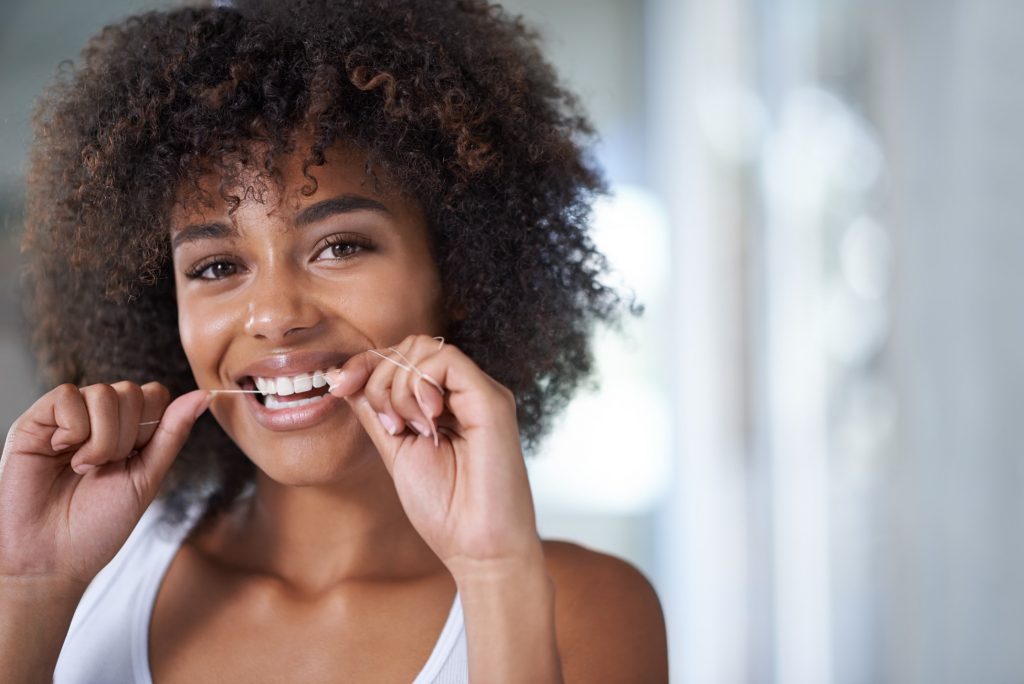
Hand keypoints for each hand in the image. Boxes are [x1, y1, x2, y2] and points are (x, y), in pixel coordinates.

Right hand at [0, 382, 208, 586]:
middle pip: (132, 392)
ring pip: (103, 392)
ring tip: (84, 468)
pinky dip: (73, 428)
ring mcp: (67, 418)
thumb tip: (205, 395)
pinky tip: (61, 453)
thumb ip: (173, 433)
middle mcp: (97, 419)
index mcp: (127, 431)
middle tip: (104, 469)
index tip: (134, 460)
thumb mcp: (147, 477)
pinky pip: (66, 395)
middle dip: (127, 437)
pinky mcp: (35, 421)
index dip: (152, 425)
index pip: (155, 394)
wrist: (53, 558)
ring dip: (102, 438)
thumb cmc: (99, 525)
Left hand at [328, 335, 542, 577]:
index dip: (365, 364)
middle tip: (388, 425)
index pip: (403, 356)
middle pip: (411, 345)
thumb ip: (376, 412)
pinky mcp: (492, 400)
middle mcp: (466, 392)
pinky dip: (420, 385)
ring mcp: (481, 393)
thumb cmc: (445, 509)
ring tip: (409, 429)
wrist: (477, 548)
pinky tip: (425, 421)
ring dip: (397, 387)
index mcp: (446, 402)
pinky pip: (446, 361)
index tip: (337, 386)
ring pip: (424, 348)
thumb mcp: (395, 450)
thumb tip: (345, 378)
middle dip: (379, 377)